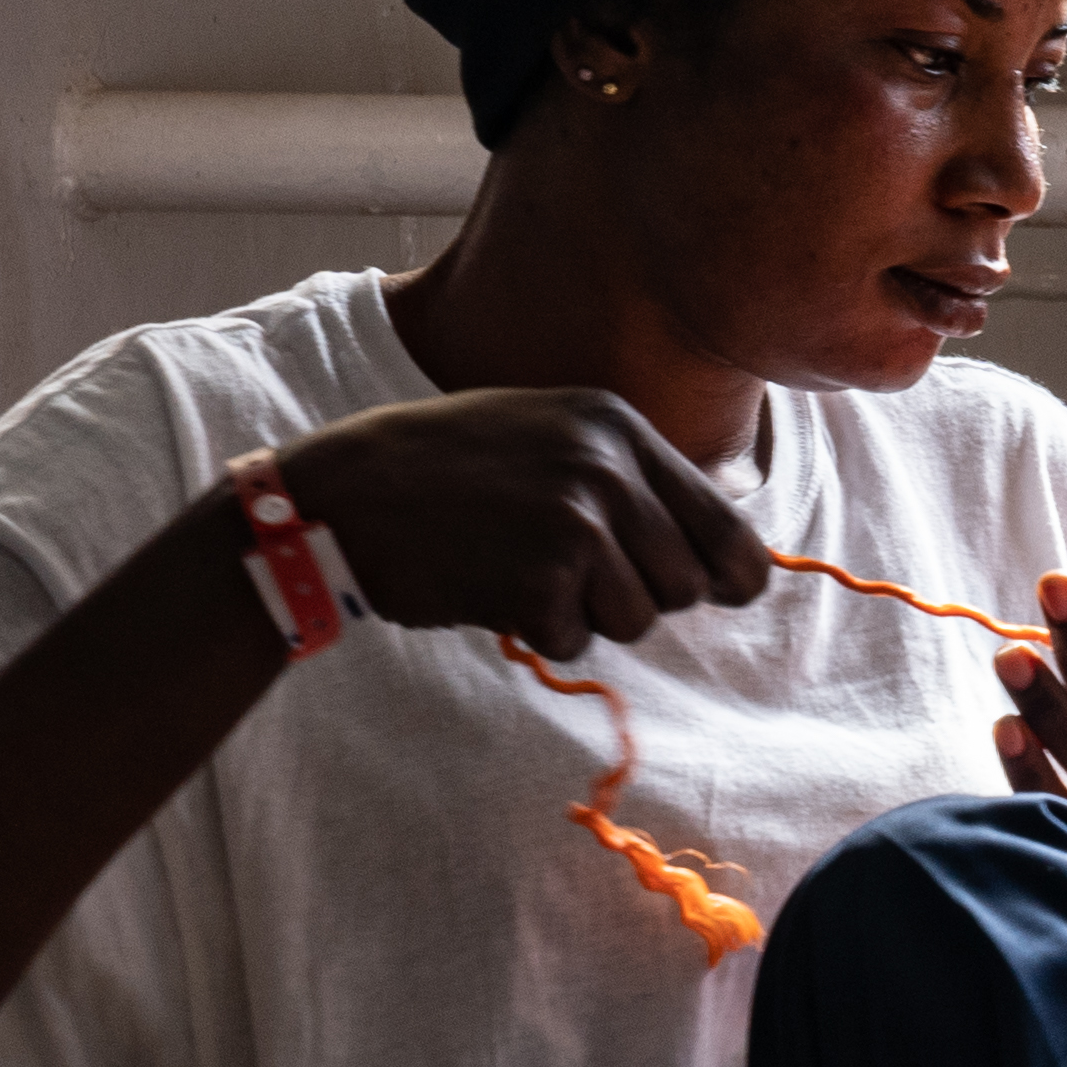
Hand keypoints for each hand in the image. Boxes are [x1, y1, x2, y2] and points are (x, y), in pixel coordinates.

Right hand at [271, 389, 772, 658]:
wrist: (335, 494)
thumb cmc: (444, 472)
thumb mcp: (546, 436)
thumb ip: (630, 481)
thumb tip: (727, 557)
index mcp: (617, 426)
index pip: (727, 526)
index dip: (731, 575)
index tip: (726, 594)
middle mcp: (607, 467)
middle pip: (685, 585)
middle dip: (641, 599)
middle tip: (574, 580)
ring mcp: (574, 521)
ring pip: (635, 620)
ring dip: (585, 617)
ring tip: (522, 575)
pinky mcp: (537, 576)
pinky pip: (572, 640)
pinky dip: (535, 631)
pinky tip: (488, 588)